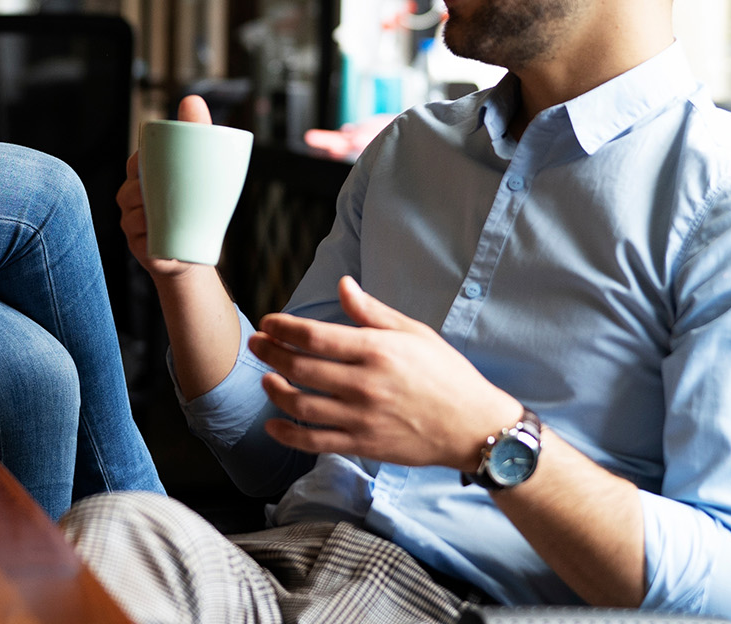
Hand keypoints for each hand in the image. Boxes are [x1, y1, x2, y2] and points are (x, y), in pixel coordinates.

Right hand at [117, 94, 216, 279]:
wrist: (196, 253)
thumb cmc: (198, 205)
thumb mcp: (203, 167)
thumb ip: (197, 132)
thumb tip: (191, 98)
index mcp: (146, 179)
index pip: (135, 164)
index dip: (141, 162)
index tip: (154, 162)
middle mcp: (135, 201)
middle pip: (129, 189)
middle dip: (140, 188)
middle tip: (163, 189)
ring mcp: (135, 226)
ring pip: (130, 215)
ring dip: (144, 213)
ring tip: (163, 214)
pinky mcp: (141, 249)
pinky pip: (136, 241)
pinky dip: (145, 237)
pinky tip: (155, 235)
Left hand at [251, 276, 522, 469]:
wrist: (473, 426)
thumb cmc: (446, 374)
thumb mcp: (414, 333)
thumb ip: (373, 312)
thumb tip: (343, 285)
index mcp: (376, 350)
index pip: (313, 336)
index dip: (282, 327)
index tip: (269, 322)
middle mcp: (364, 384)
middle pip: (299, 367)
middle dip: (270, 352)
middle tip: (257, 344)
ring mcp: (361, 418)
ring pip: (300, 404)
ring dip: (274, 390)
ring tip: (266, 378)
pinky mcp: (363, 445)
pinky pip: (314, 442)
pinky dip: (287, 434)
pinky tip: (273, 424)